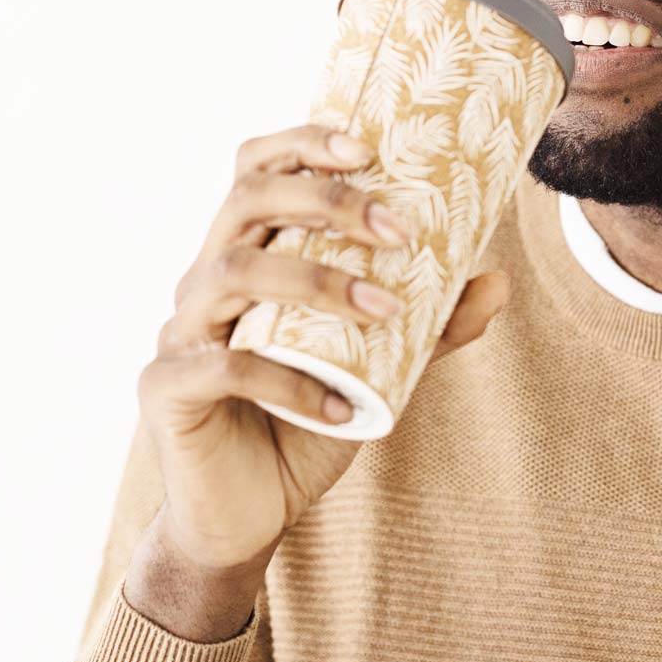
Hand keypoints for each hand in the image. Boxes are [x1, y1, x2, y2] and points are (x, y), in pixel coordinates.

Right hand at [136, 123, 513, 571]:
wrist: (245, 519)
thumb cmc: (301, 430)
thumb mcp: (378, 373)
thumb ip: (428, 329)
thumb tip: (495, 279)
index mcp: (246, 256)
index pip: (255, 169)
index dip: (302, 143)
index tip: (368, 148)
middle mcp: (204, 280)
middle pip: (246, 200)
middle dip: (326, 201)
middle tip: (398, 230)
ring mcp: (179, 330)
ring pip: (233, 271)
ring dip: (318, 281)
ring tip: (385, 309)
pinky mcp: (165, 386)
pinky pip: (226, 367)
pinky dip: (289, 382)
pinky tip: (338, 407)